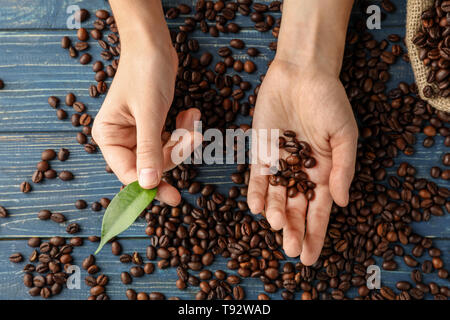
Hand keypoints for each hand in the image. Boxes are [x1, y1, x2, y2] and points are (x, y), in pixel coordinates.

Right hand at [92, 42, 200, 205]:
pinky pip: (172, 140)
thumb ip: (148, 151)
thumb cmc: (145, 73)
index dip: (150, 186)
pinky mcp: (153, 127)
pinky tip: (191, 114)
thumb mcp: (149, 114)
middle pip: (152, 166)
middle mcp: (121, 139)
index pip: (128, 173)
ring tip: (194, 118)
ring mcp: (138, 134)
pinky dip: (184, 130)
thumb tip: (147, 185)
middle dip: (176, 153)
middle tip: (194, 138)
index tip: (173, 197)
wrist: (154, 45)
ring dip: (184, 139)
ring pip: (166, 154)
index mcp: (109, 137)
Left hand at [248, 59, 357, 264]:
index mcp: (325, 173)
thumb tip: (341, 203)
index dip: (315, 235)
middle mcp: (301, 174)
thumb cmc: (329, 101)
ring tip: (276, 227)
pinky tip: (256, 208)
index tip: (309, 257)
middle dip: (294, 231)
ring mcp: (280, 164)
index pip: (320, 211)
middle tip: (290, 250)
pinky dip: (257, 193)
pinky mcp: (261, 152)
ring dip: (276, 214)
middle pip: (296, 209)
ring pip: (276, 197)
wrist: (302, 74)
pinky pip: (257, 178)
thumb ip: (343, 169)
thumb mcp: (344, 135)